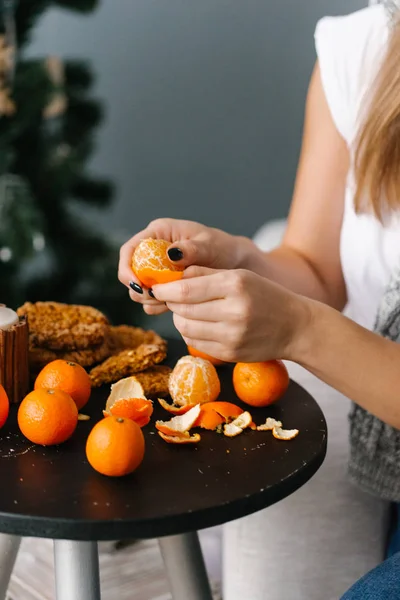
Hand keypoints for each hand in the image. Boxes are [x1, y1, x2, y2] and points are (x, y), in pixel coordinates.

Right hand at [118, 218, 250, 315]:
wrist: (234, 263)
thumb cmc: (222, 248)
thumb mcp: (209, 245)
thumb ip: (191, 249)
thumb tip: (172, 253)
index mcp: (159, 233)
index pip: (129, 250)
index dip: (127, 268)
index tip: (137, 285)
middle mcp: (153, 250)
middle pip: (130, 272)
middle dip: (139, 289)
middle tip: (157, 299)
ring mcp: (157, 269)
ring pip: (140, 288)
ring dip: (150, 299)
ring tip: (170, 302)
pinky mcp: (164, 284)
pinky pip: (152, 298)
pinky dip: (159, 305)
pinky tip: (175, 307)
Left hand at [151, 266, 310, 362]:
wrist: (295, 326)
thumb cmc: (266, 296)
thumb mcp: (239, 275)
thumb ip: (205, 273)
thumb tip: (172, 276)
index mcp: (235, 285)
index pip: (185, 289)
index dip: (164, 289)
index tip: (155, 288)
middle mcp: (233, 311)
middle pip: (182, 309)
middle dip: (170, 303)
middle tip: (169, 298)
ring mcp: (231, 335)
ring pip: (185, 327)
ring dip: (180, 317)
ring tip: (188, 310)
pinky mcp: (230, 353)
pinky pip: (195, 342)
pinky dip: (191, 332)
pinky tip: (200, 324)